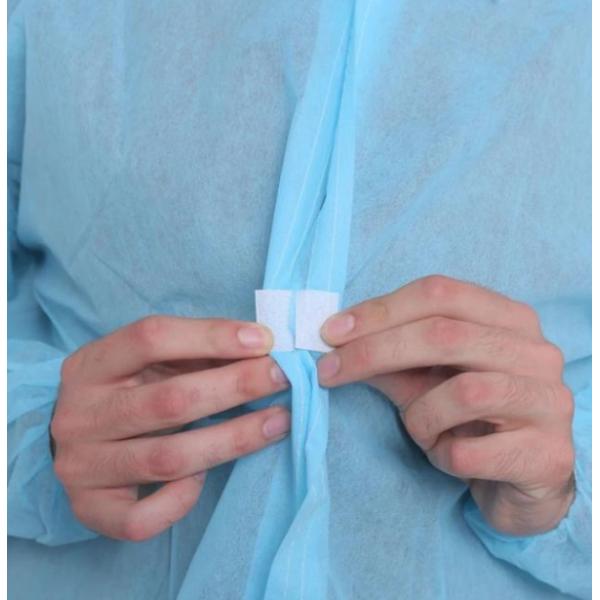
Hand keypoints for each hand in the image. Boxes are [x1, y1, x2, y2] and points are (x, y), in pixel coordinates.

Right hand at [51, 316, 289, 540]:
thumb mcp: (148, 362)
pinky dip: (180, 501)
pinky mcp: (90, 510)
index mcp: (91, 365)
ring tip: (279, 421)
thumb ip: (195, 352)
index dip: (212, 336)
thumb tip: (261, 349)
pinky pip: (141, 518)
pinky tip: (204, 478)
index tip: (264, 340)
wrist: (75, 438)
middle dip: (236, 386)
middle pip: (169, 400)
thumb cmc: (127, 391)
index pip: (151, 338)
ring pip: (168, 458)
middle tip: (283, 377)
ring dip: (234, 439)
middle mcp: (80, 415)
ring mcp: (81, 466)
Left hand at [317, 275, 574, 535]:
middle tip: (329, 371)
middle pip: (445, 334)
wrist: (523, 480)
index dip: (380, 310)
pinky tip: (448, 457)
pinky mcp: (549, 455)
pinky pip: (471, 451)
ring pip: (464, 392)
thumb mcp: (425, 381)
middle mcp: (538, 351)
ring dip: (420, 416)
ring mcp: (551, 401)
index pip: (440, 293)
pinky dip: (443, 455)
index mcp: (509, 319)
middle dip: (375, 352)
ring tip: (418, 430)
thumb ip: (390, 358)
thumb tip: (335, 341)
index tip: (331, 332)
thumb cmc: (470, 419)